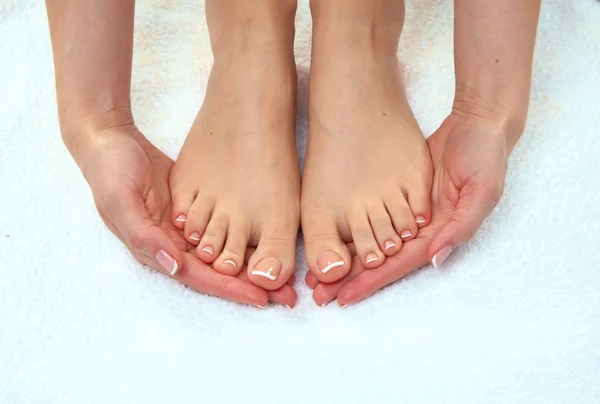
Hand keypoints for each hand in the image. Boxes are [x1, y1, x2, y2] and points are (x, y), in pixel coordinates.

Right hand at [66, 116, 295, 306]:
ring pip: (223, 254)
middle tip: (287, 296)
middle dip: (250, 284)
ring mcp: (184, 229)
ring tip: (286, 275)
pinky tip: (267, 242)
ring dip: (251, 265)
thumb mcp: (120, 200)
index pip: (198, 276)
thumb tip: (174, 264)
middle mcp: (172, 245)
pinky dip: (243, 240)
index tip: (263, 297)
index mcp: (154, 249)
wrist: (111, 140)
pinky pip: (222, 231)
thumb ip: (144, 235)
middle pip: (216, 272)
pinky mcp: (194, 212)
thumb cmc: (110, 171)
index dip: (230, 288)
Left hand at [306, 113, 510, 305]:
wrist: (476, 124)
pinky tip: (332, 240)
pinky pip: (373, 220)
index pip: (398, 264)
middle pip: (381, 261)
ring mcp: (409, 216)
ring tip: (317, 277)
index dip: (371, 282)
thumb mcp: (482, 190)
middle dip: (350, 279)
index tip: (342, 297)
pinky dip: (354, 233)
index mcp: (439, 234)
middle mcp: (422, 231)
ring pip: (373, 244)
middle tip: (319, 294)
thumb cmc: (485, 156)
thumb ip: (461, 226)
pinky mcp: (400, 199)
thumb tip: (434, 259)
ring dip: (347, 261)